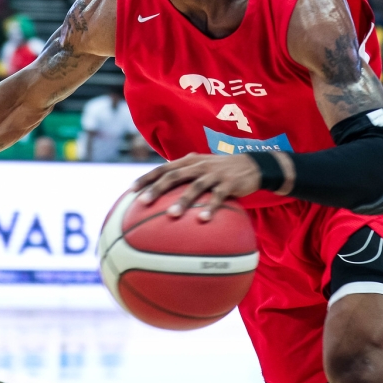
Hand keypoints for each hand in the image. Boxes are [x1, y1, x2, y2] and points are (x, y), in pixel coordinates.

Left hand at [127, 152, 261, 221]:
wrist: (252, 165)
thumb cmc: (220, 171)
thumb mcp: (201, 168)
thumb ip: (183, 176)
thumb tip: (159, 194)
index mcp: (188, 162)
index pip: (163, 168)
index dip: (146, 178)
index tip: (131, 190)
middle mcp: (198, 165)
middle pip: (174, 175)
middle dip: (157, 188)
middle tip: (144, 202)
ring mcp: (214, 174)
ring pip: (195, 186)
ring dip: (182, 201)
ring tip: (171, 215)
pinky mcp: (229, 183)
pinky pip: (218, 197)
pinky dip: (210, 208)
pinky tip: (203, 220)